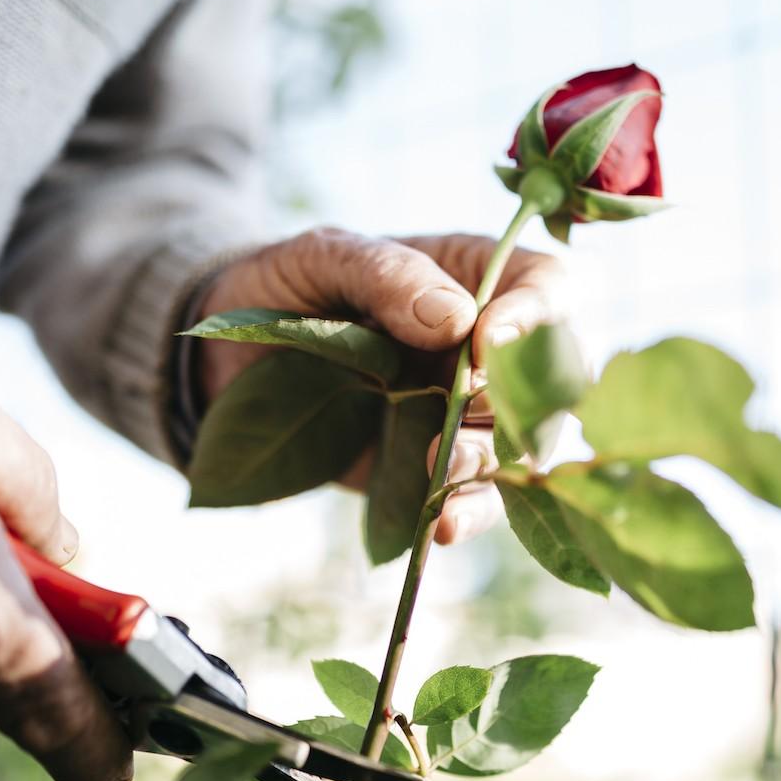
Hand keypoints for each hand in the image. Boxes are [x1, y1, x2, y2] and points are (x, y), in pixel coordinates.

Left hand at [197, 227, 566, 543]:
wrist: (227, 355)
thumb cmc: (287, 285)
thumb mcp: (324, 259)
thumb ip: (387, 274)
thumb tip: (456, 320)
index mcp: (476, 276)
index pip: (546, 286)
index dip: (535, 315)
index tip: (488, 340)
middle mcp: (488, 347)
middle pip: (553, 376)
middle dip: (522, 401)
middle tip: (467, 409)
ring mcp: (466, 411)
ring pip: (521, 444)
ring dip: (491, 462)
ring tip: (440, 473)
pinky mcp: (437, 466)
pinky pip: (479, 496)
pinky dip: (472, 511)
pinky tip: (442, 522)